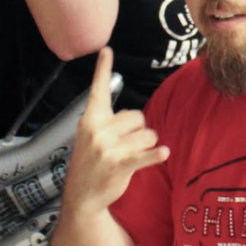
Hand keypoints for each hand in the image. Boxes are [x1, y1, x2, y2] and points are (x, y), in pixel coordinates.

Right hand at [62, 47, 168, 215]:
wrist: (82, 195)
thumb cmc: (91, 161)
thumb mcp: (90, 136)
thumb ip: (108, 120)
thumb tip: (135, 116)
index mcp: (91, 119)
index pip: (98, 90)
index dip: (103, 69)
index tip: (106, 50)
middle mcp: (98, 130)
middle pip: (139, 116)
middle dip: (139, 130)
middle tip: (125, 145)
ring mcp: (108, 148)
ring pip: (148, 135)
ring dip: (147, 145)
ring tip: (131, 156)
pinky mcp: (121, 165)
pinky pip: (146, 154)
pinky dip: (156, 154)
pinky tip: (164, 153)